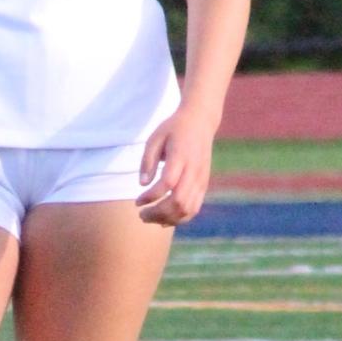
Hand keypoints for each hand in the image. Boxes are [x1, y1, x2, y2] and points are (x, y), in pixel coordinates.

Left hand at [136, 106, 219, 226]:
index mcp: (181, 157)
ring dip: (168, 219)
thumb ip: (148, 161)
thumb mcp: (155, 137)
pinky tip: (165, 219)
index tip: (137, 201)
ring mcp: (201, 179)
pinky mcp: (204, 184)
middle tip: (141, 214)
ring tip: (150, 218)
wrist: (201, 121)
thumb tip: (143, 184)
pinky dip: (180, 218)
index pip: (167, 184)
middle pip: (178, 201)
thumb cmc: (174, 129)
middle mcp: (194, 170)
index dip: (151, 197)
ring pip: (188, 209)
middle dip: (158, 213)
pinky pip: (194, 208)